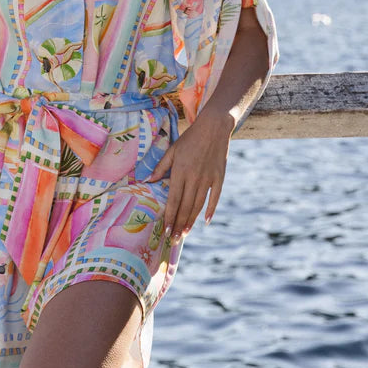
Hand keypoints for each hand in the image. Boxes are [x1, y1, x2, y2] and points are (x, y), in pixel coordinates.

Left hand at [148, 108, 233, 238]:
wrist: (214, 128)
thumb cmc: (190, 139)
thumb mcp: (172, 150)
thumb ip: (161, 167)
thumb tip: (149, 181)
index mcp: (180, 172)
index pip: (173, 200)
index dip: (169, 217)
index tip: (165, 230)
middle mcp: (194, 178)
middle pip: (185, 206)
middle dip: (178, 224)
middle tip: (173, 240)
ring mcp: (208, 179)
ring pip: (198, 205)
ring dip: (191, 221)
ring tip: (184, 234)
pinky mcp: (219, 177)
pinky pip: (215, 197)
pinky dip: (211, 210)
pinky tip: (206, 221)